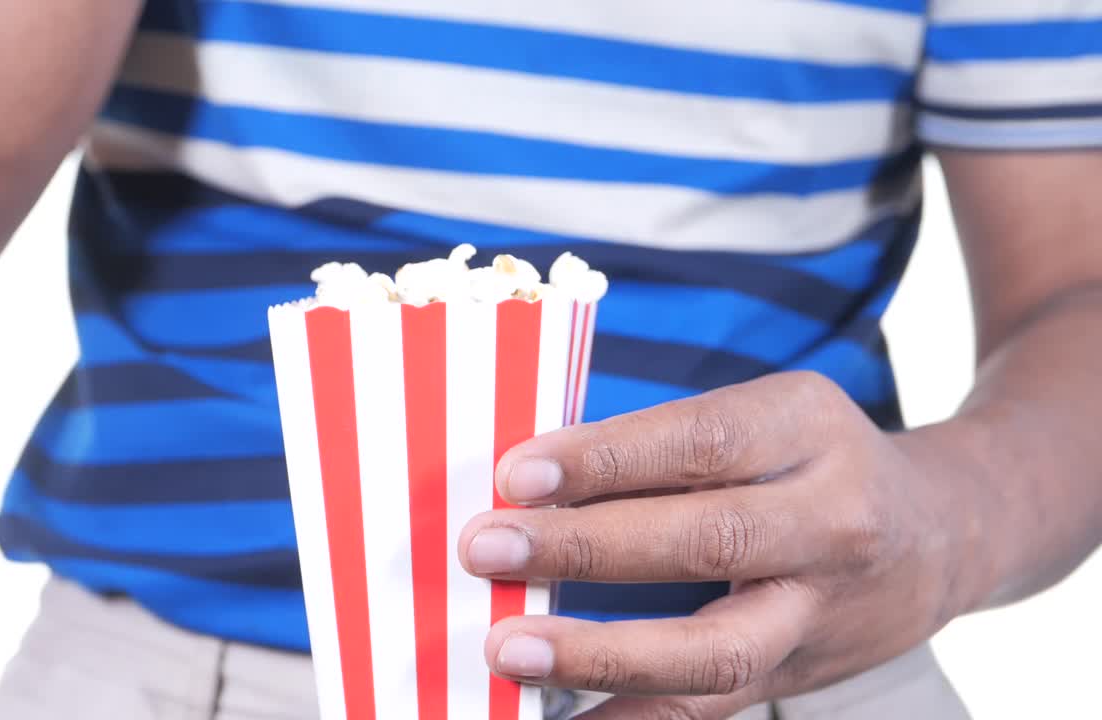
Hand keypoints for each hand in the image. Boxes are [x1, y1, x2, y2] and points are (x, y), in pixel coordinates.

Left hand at [460, 371, 982, 717]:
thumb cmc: (814, 459)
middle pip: (706, 541)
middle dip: (586, 548)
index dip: (606, 459)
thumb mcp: (765, 416)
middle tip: (487, 548)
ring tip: (509, 647)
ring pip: (713, 649)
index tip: (518, 474)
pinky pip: (709, 710)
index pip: (699, 443)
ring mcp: (818, 610)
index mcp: (807, 430)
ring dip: (600, 654)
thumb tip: (527, 483)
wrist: (941, 533)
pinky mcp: (796, 674)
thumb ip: (664, 445)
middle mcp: (830, 520)